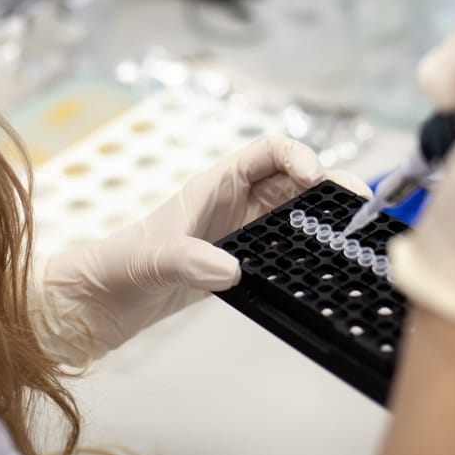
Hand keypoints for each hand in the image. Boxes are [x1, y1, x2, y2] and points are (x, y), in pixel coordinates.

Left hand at [34, 136, 370, 365]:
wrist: (97, 303)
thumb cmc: (115, 269)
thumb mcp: (150, 261)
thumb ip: (187, 261)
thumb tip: (229, 269)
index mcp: (214, 185)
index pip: (267, 151)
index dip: (297, 155)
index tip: (316, 177)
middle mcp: (232, 204)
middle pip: (293, 181)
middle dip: (327, 187)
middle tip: (357, 207)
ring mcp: (238, 234)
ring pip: (294, 214)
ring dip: (322, 218)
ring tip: (354, 234)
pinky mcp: (239, 264)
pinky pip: (284, 249)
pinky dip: (307, 252)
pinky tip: (323, 268)